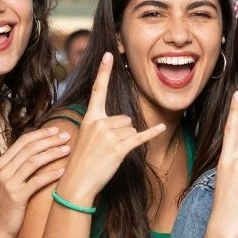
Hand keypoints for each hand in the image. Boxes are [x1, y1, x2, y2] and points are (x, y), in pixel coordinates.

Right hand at [0, 121, 73, 237]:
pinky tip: (63, 172)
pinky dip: (51, 175)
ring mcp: (9, 183)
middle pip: (30, 148)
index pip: (23, 141)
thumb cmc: (6, 204)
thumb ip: (19, 166)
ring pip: (34, 161)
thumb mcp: (8, 180)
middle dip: (50, 140)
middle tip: (67, 136)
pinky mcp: (16, 197)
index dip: (41, 133)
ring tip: (68, 150)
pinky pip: (37, 181)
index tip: (56, 129)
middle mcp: (3, 170)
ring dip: (53, 153)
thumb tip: (40, 150)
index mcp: (1, 163)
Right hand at [59, 52, 167, 202]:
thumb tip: (123, 122)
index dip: (104, 72)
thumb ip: (100, 125)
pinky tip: (161, 127)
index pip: (98, 90)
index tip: (109, 54)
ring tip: (110, 153)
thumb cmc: (83, 161)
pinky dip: (152, 133)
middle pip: (125, 118)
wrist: (77, 183)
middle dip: (121, 132)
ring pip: (131, 129)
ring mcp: (109, 135)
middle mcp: (99, 123)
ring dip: (126, 141)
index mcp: (90, 118)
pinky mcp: (119, 148)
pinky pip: (140, 137)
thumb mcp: (87, 137)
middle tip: (106, 147)